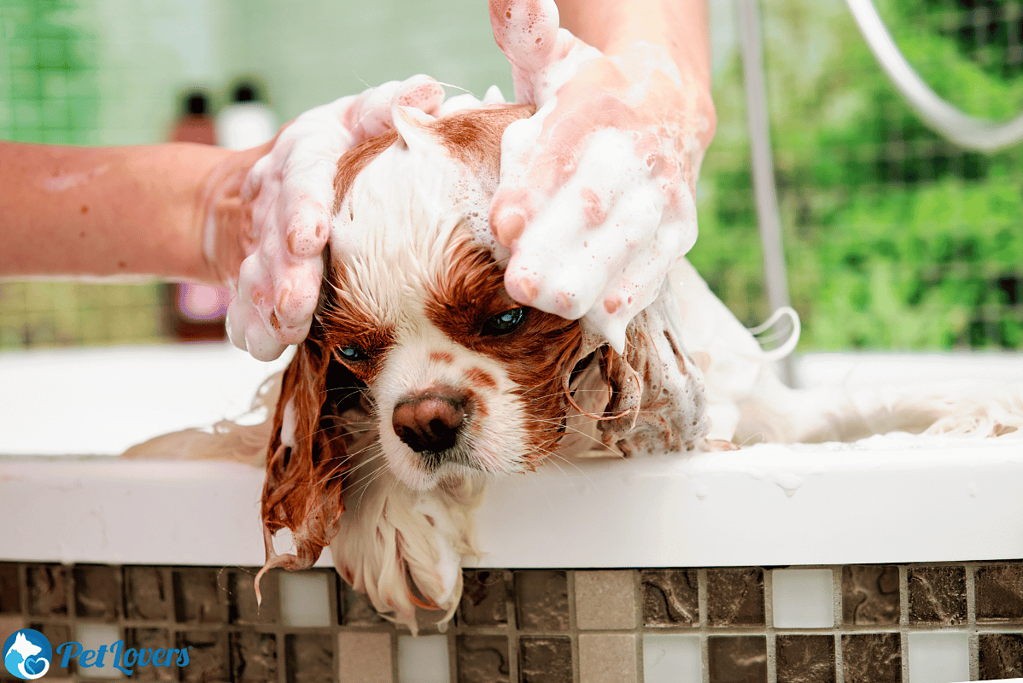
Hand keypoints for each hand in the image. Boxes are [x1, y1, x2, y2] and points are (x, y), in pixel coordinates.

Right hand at [203, 76, 445, 360]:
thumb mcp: (362, 117)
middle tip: (298, 306)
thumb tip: (428, 91)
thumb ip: (390, 106)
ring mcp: (261, 234)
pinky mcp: (253, 270)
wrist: (276, 176)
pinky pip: (245, 300)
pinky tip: (262, 346)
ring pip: (258, 271)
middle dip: (286, 272)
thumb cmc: (346, 145)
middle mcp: (277, 192)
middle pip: (276, 235)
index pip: (302, 174)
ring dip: (269, 304)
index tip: (310, 240)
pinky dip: (250, 325)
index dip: (304, 207)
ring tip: (286, 332)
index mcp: (307, 151)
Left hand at [488, 0, 715, 351]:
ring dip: (593, 276)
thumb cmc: (590, 91)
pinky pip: (659, 264)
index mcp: (604, 103)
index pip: (567, 147)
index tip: (504, 223)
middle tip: (522, 281)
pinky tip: (607, 314)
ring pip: (631, 240)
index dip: (536, 187)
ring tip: (555, 304)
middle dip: (560, 244)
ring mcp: (666, 193)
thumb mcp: (556, 58)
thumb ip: (527, 34)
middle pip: (600, 202)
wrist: (669, 106)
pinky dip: (635, 290)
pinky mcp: (679, 229)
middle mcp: (640, 149)